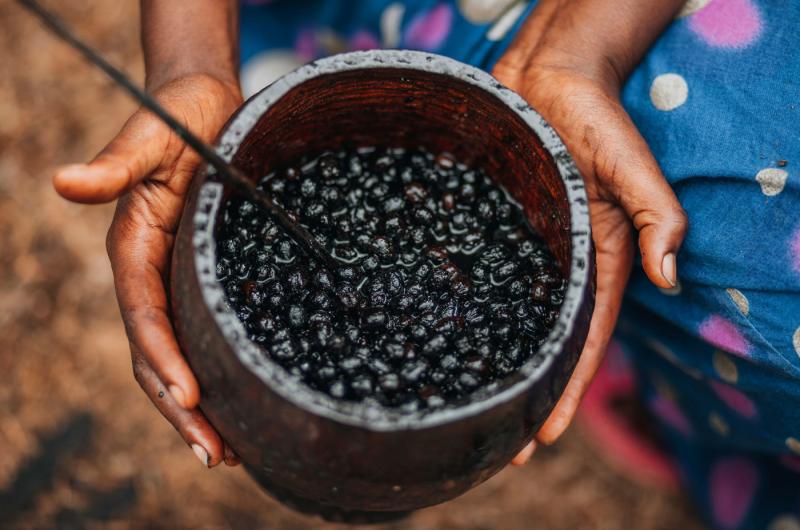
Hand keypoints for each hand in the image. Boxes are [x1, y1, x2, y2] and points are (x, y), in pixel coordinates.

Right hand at [53, 73, 242, 466]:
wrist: (203, 106)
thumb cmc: (179, 117)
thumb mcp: (151, 139)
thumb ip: (114, 166)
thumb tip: (63, 182)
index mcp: (134, 248)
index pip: (145, 315)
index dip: (163, 358)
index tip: (188, 399)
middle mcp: (152, 273)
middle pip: (158, 353)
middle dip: (182, 407)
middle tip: (216, 454)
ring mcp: (178, 280)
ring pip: (180, 355)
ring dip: (198, 406)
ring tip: (229, 451)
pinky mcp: (205, 278)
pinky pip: (204, 334)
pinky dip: (216, 373)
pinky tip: (241, 403)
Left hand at [495, 5, 686, 464]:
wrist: (546, 75)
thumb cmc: (597, 117)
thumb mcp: (636, 167)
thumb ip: (660, 218)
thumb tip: (668, 278)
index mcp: (600, 258)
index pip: (585, 337)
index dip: (569, 387)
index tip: (549, 434)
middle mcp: (560, 262)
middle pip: (544, 341)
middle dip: (529, 394)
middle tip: (504, 448)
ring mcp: (524, 247)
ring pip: (509, 318)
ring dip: (496, 364)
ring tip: (471, 409)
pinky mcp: (493, 226)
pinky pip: (480, 277)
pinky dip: (467, 313)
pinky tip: (443, 340)